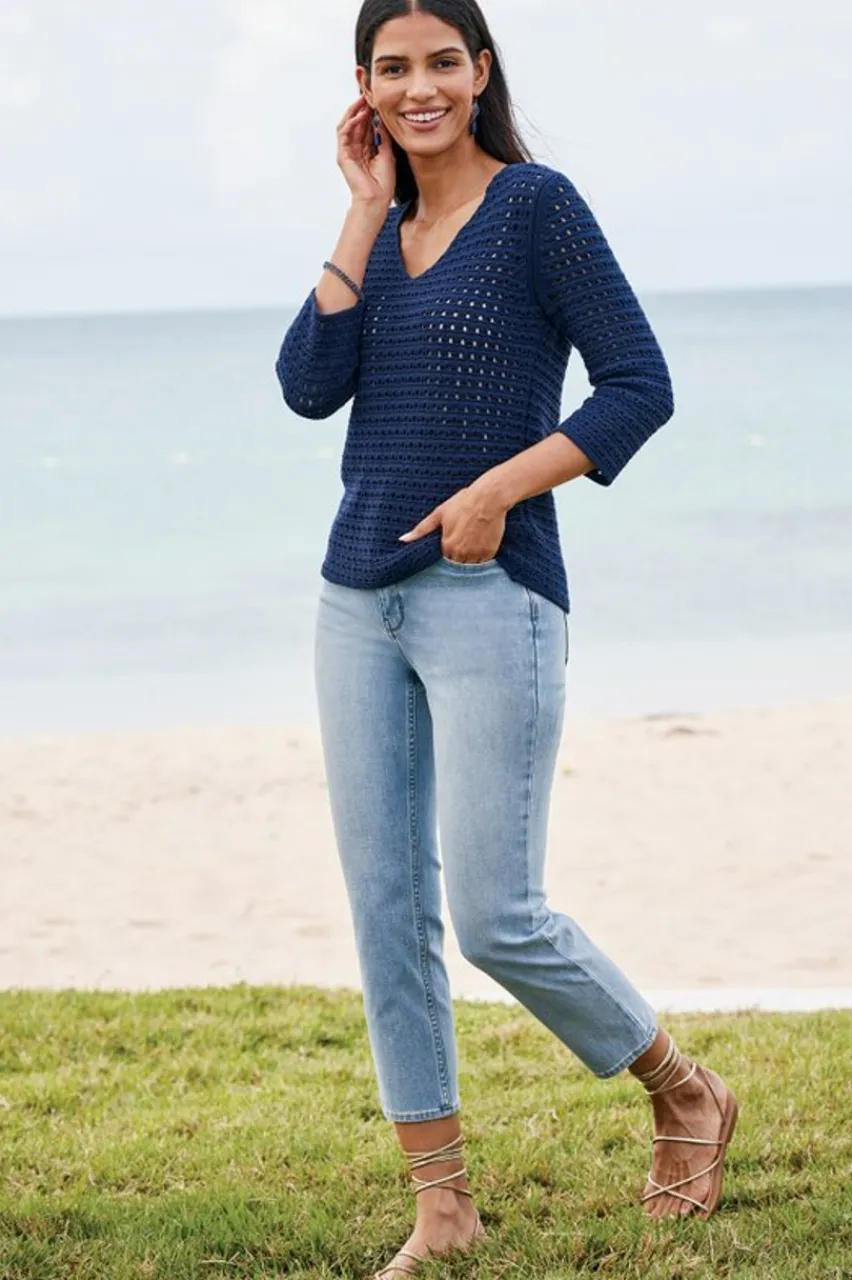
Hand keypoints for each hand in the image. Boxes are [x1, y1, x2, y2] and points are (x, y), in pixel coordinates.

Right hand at [337, 94, 395, 209]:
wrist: (376, 200)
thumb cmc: (383, 183)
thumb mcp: (387, 153)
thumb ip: (383, 137)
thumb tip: (382, 119)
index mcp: (367, 149)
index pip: (366, 126)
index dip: (370, 112)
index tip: (377, 100)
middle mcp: (356, 149)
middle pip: (356, 123)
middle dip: (361, 108)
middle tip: (368, 94)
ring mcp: (348, 152)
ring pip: (348, 125)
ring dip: (354, 112)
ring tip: (363, 101)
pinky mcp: (343, 156)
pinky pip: (344, 134)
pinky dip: (350, 123)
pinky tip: (359, 115)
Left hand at [399, 481, 507, 561]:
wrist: (489, 498)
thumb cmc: (463, 502)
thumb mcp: (439, 514)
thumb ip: (421, 530)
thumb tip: (402, 539)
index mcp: (447, 545)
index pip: (443, 558)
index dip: (447, 549)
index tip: (452, 540)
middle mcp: (461, 553)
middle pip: (456, 563)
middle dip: (457, 555)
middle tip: (463, 540)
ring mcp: (476, 554)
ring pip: (469, 565)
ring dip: (469, 558)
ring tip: (472, 541)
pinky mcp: (490, 552)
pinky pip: (483, 562)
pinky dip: (481, 556)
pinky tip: (480, 542)